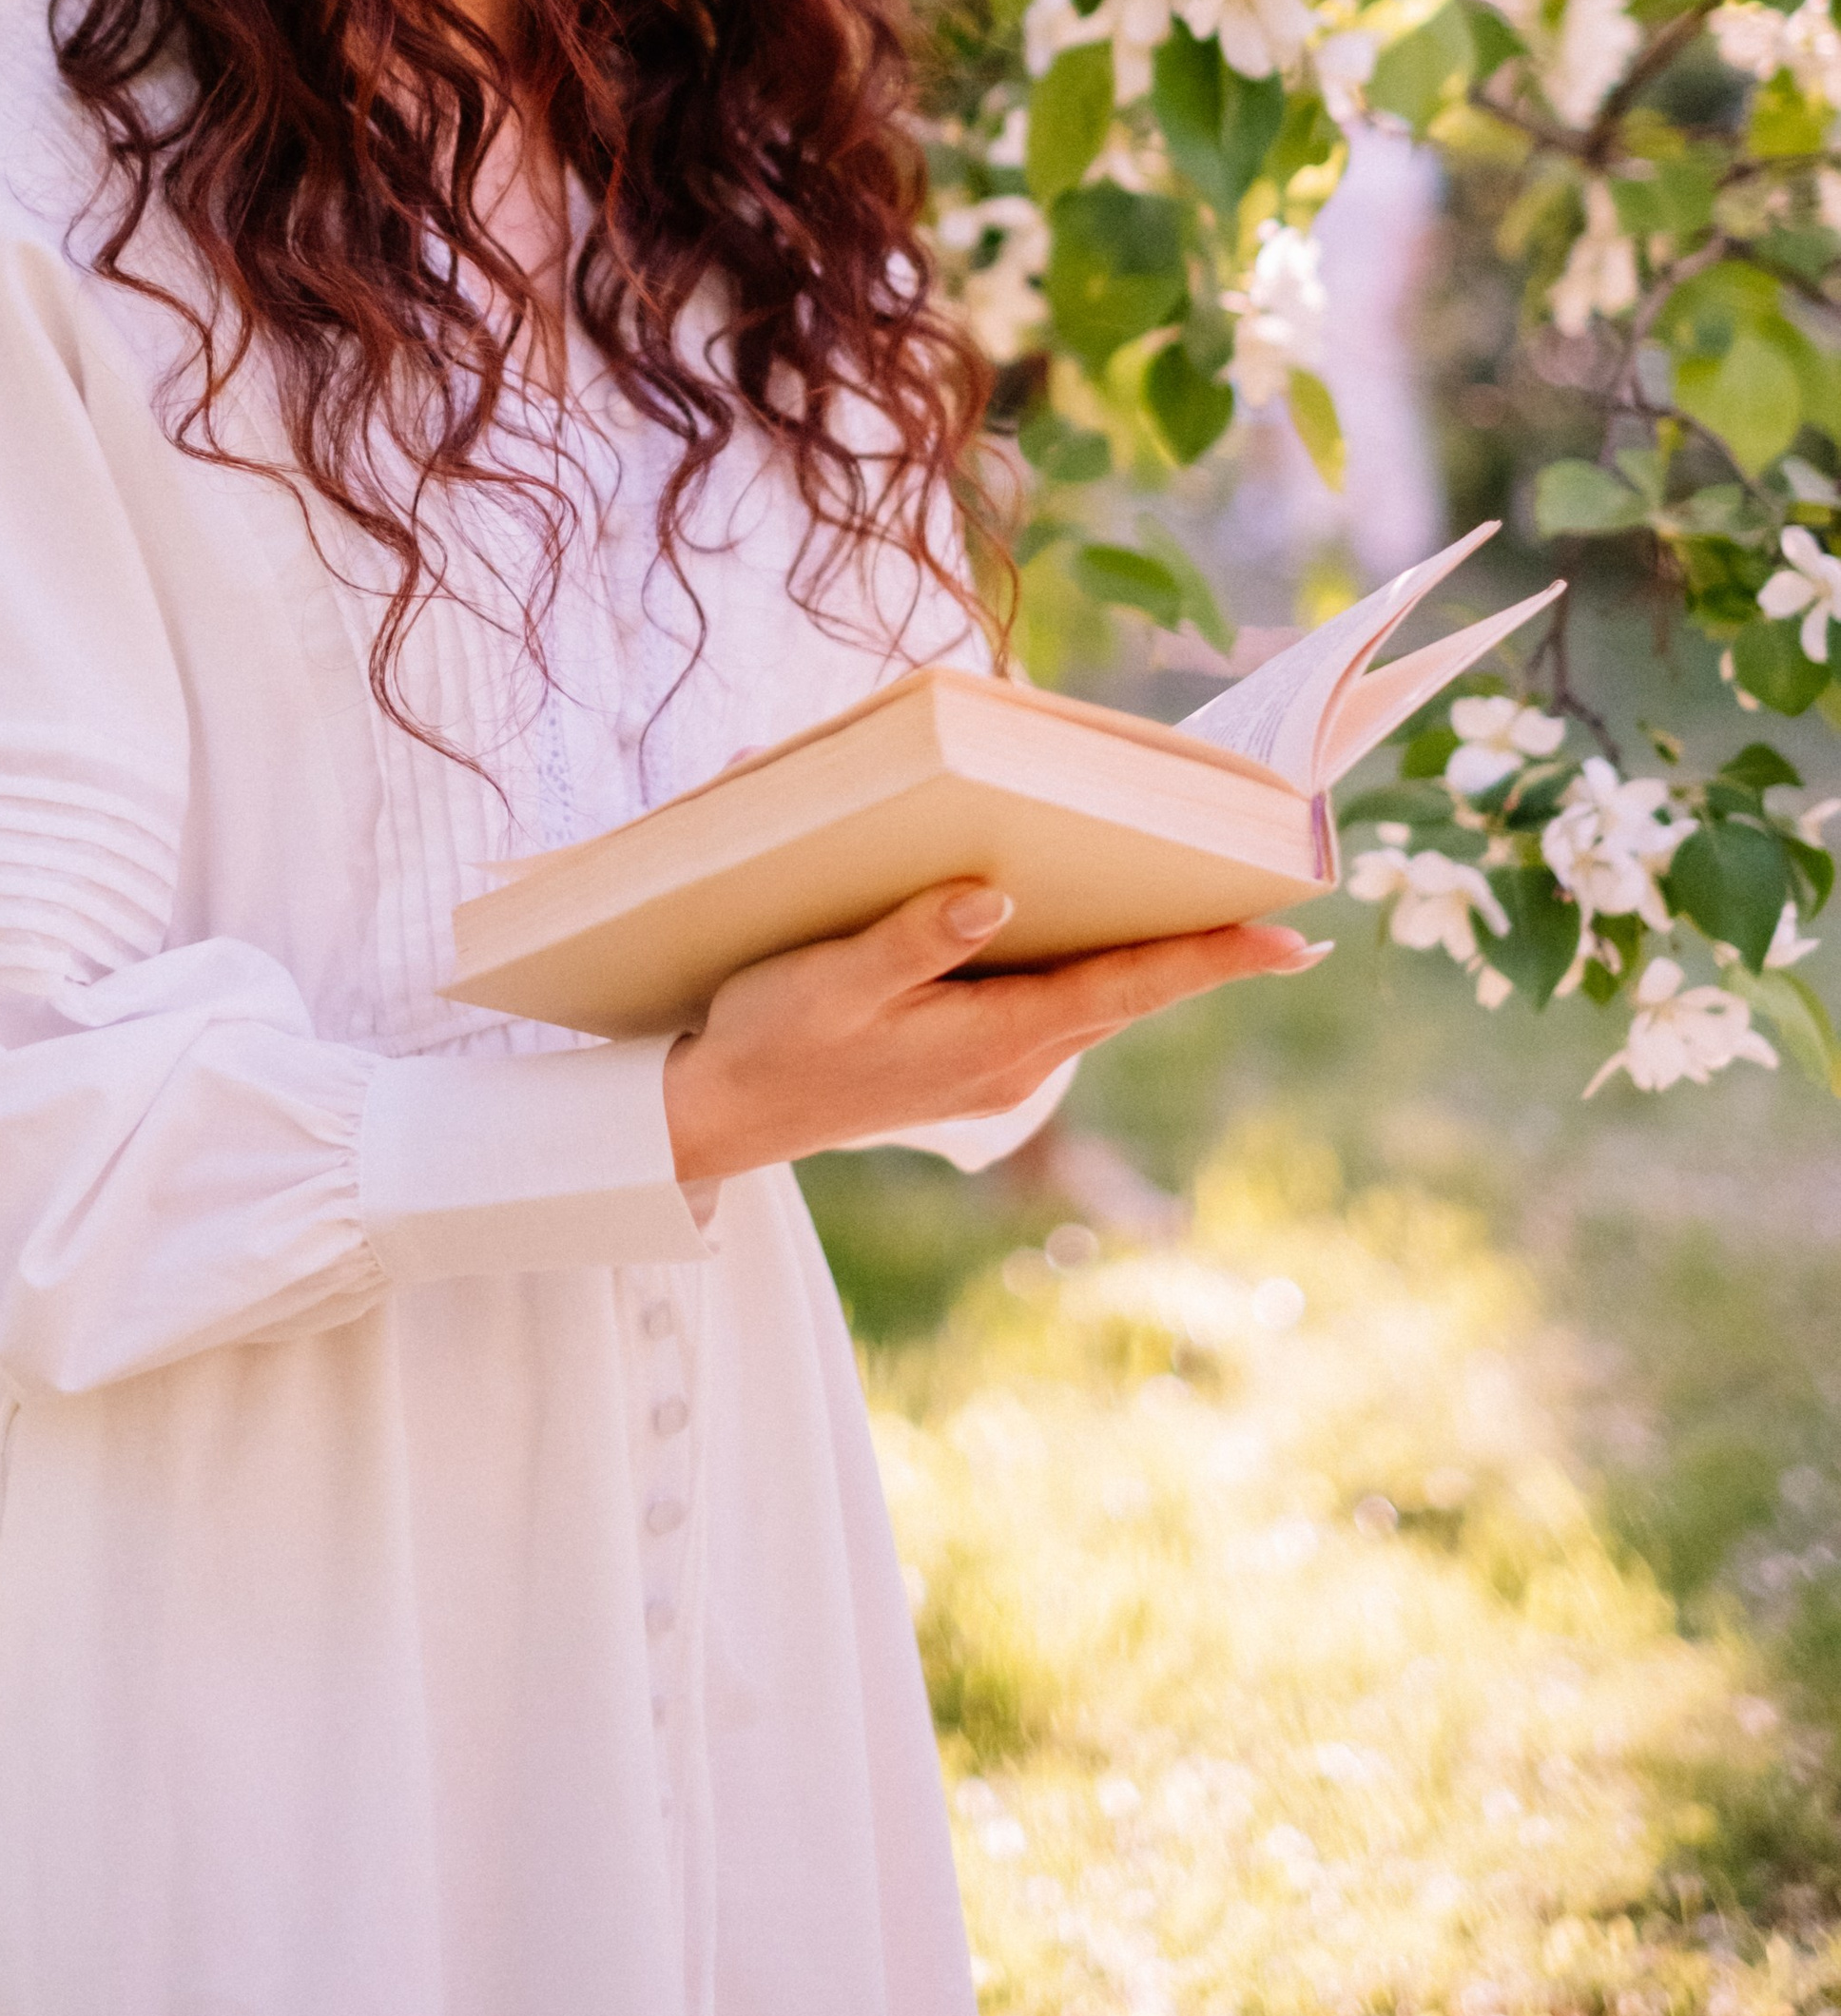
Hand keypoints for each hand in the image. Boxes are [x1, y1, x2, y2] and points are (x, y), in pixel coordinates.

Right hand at [660, 882, 1327, 1187]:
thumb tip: (993, 898)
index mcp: (993, 1039)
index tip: (1294, 941)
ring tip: (1214, 914)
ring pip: (1098, 1004)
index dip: (1213, 960)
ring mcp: (993, 1069)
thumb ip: (911, 938)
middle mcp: (1011, 1062)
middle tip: (1280, 905)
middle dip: (1205, 952)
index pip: (1128, 988)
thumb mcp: (829, 980)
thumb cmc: (769, 1039)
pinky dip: (1096, 972)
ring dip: (1153, 962)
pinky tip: (1098, 937)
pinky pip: (1058, 1009)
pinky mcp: (968, 1063)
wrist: (721, 1117)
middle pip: (1131, 995)